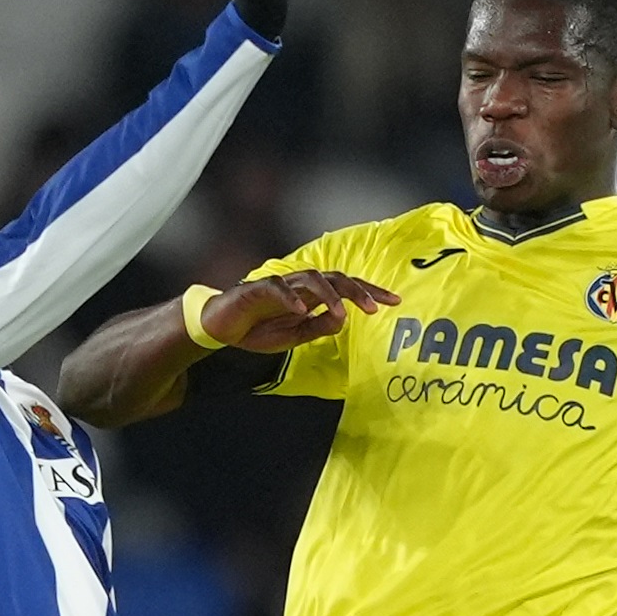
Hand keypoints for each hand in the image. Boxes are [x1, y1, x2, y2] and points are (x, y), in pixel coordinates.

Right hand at [201, 270, 398, 352]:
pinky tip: (302, 309)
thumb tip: (342, 321)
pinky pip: (278, 288)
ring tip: (342, 313)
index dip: (370, 292)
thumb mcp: (295, 337)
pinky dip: (291, 298)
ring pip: (312, 278)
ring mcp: (281, 285)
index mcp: (312, 296)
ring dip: (330, 295)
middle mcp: (300, 286)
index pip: (346, 288)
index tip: (394, 301)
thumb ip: (319, 328)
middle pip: (336, 278)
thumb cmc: (259, 329)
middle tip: (375, 308)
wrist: (222, 329)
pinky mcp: (258, 288)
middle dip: (358, 290)